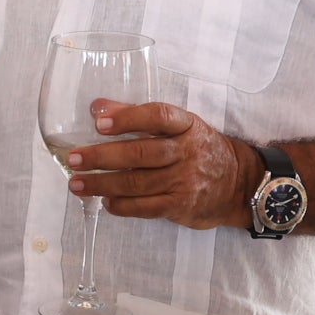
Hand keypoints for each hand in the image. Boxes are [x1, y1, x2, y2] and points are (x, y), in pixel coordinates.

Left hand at [64, 100, 257, 229]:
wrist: (240, 183)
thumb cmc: (199, 149)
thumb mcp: (179, 126)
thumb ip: (137, 115)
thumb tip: (97, 106)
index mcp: (187, 125)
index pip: (158, 116)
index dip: (128, 118)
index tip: (99, 122)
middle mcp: (187, 152)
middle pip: (140, 153)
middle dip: (102, 156)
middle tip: (74, 158)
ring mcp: (185, 181)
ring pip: (137, 183)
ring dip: (102, 184)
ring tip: (77, 184)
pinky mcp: (181, 206)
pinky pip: (145, 207)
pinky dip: (122, 205)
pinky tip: (105, 202)